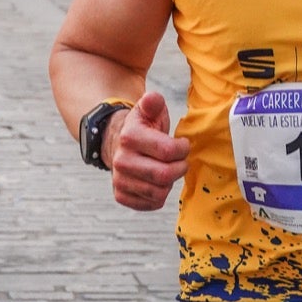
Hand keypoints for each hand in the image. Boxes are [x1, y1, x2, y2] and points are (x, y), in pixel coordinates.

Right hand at [107, 91, 189, 210]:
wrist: (118, 143)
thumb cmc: (142, 127)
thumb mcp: (148, 110)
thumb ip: (153, 102)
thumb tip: (153, 98)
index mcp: (130, 137)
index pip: (168, 151)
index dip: (182, 149)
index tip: (183, 145)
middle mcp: (121, 161)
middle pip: (164, 175)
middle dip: (180, 168)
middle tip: (181, 161)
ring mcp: (119, 180)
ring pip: (158, 192)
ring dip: (169, 182)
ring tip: (167, 169)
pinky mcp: (121, 195)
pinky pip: (150, 204)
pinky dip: (160, 195)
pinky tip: (158, 182)